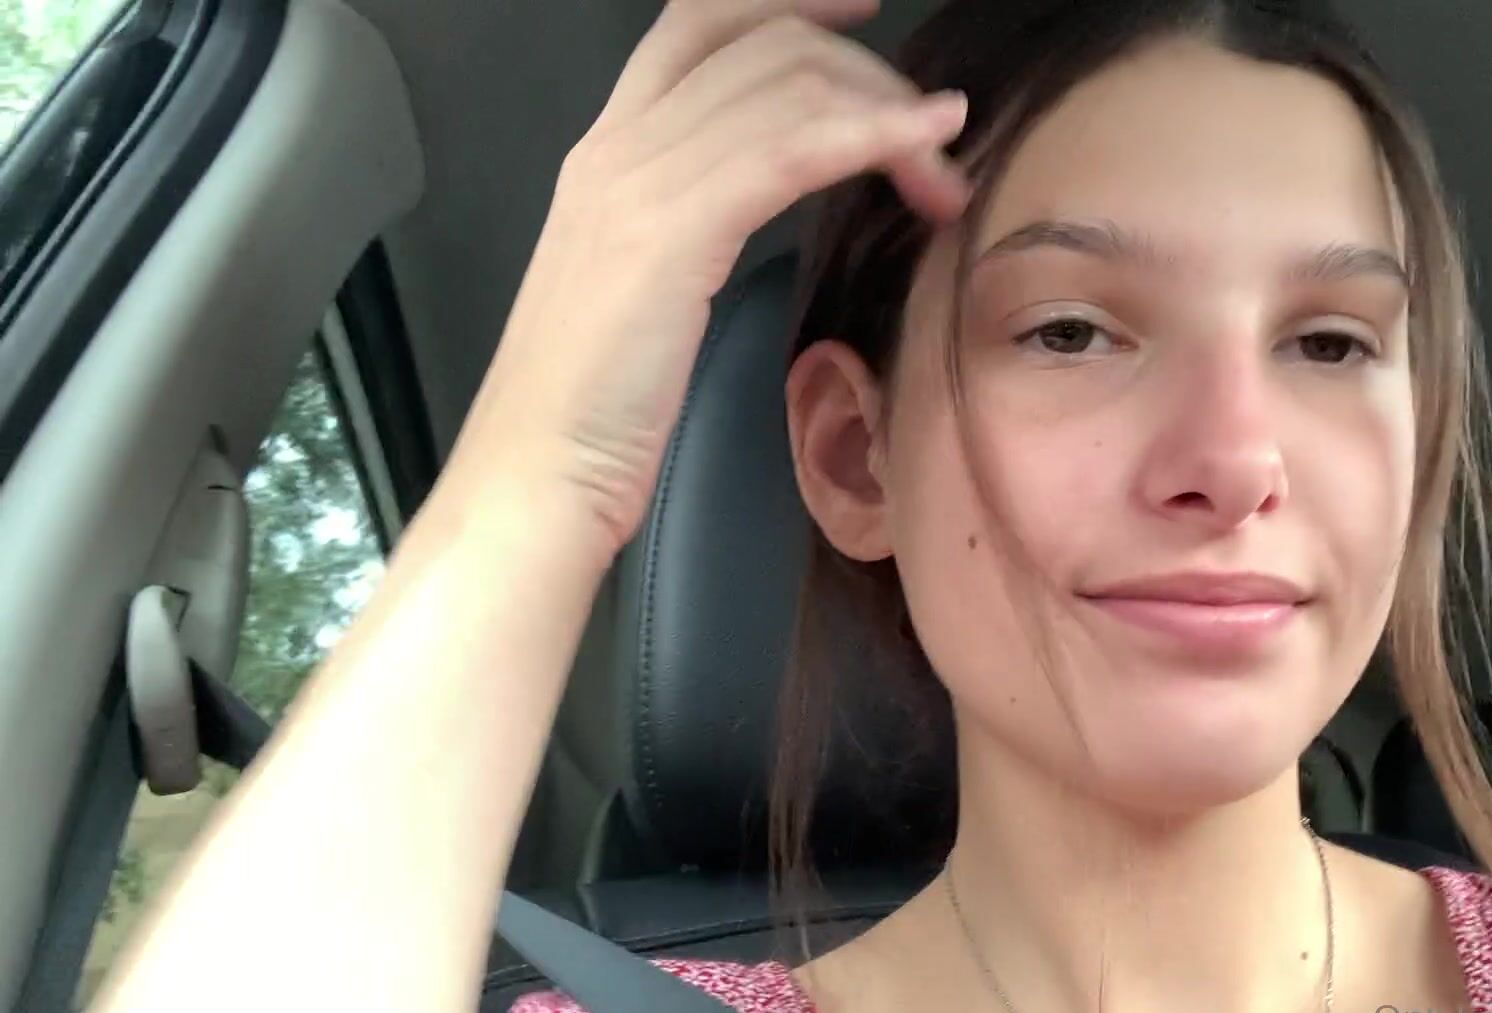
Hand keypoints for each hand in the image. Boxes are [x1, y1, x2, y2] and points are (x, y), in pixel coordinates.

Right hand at [438, 0, 969, 558]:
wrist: (534, 475)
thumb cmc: (595, 409)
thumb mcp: (644, 287)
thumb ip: (692, 221)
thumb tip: (769, 193)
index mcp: (607, 151)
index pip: (700, 23)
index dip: (787, 2)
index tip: (864, 12)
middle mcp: (618, 145)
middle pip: (762, 45)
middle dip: (865, 76)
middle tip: (932, 139)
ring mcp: (638, 180)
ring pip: (786, 86)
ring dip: (888, 114)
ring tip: (945, 164)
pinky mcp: (671, 232)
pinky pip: (792, 149)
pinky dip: (874, 136)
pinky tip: (927, 146)